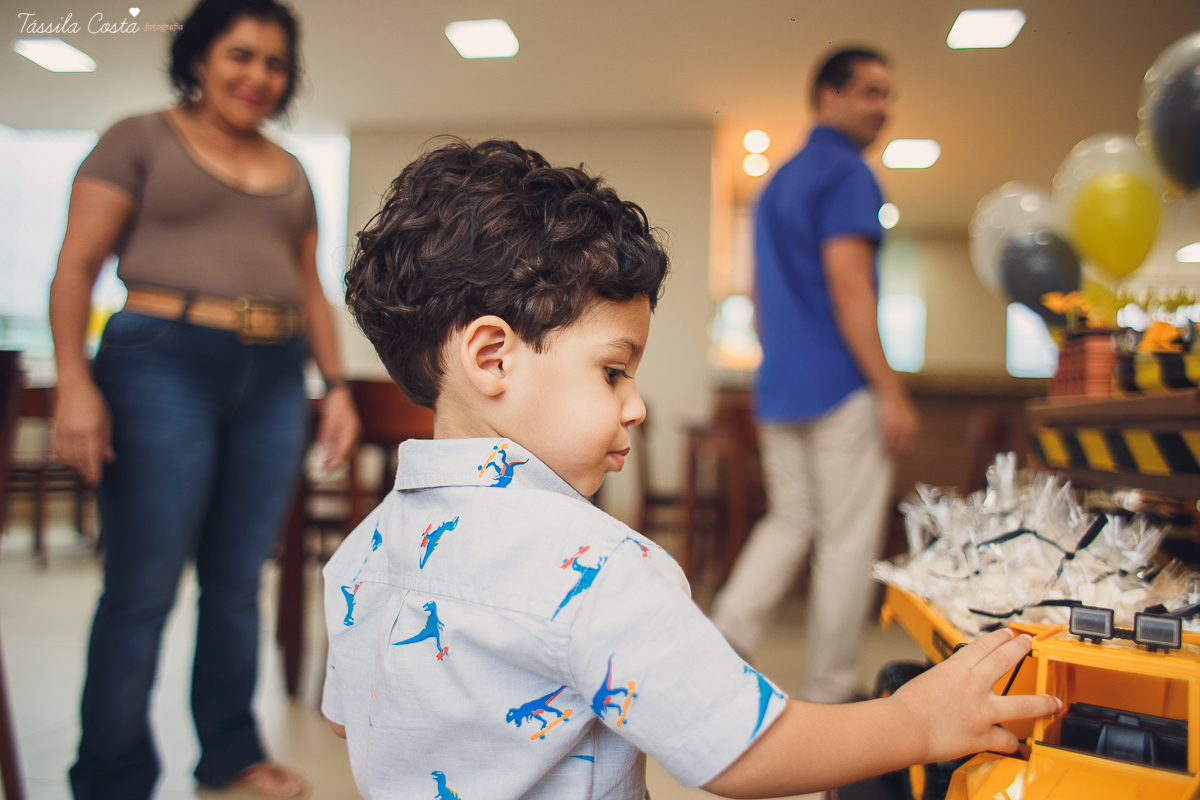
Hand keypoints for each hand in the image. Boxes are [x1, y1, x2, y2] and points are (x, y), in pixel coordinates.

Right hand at [51, 377, 113, 485]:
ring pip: (67, 457)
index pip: (93, 457)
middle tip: (90, 478)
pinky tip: (69, 462)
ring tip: (82, 471)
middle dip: (85, 472)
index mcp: (92, 430)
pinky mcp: (55, 430)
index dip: (94, 472)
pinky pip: (57, 451)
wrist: (73, 387)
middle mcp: (76, 433)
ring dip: (74, 467)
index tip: (96, 482)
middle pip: (79, 460)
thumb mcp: (106, 420)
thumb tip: (108, 459)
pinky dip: (63, 459)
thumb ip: (106, 441)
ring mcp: (63, 432)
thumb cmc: (94, 402)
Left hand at [316, 386, 359, 468]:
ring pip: (344, 451)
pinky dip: (334, 452)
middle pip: (346, 453)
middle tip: (325, 471)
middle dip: (336, 463)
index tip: (328, 468)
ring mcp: (349, 433)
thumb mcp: (328, 420)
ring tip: (324, 467)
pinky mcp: (344, 432)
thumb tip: (322, 449)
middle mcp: (352, 434)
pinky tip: (326, 456)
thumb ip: (326, 435)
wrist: (339, 392)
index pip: (345, 451)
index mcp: (351, 431)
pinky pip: (340, 445)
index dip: (336, 461)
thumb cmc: (336, 404)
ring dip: (335, 459)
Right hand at [877, 387, 919, 455]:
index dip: (903, 450)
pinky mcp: (889, 425)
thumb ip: (907, 424)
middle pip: (903, 446)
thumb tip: (904, 434)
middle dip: (897, 453)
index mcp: (914, 425)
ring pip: (894, 445)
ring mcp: (899, 427)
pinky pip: (887, 440)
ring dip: (890, 451)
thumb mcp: (906, 414)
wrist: (891, 391)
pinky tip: (881, 449)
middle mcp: (909, 428)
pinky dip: (884, 446)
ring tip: (885, 454)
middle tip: (890, 457)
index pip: (910, 443)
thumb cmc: (897, 402)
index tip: (897, 454)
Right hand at [891, 628, 1060, 763]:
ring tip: (1053, 701)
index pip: (984, 646)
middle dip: (1020, 650)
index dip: (999, 638)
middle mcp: (973, 686)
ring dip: (1043, 703)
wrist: (903, 728)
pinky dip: (1011, 743)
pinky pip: (1006, 739)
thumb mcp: (928, 681)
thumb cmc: (906, 707)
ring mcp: (982, 711)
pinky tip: (1017, 744)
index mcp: (956, 669)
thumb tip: (953, 686)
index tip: (1008, 633)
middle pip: (1005, 661)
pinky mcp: (983, 735)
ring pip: (1023, 704)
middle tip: (1028, 645)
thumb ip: (947, 681)